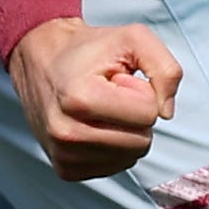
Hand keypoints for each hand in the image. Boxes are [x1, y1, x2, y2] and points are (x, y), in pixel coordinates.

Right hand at [8, 18, 182, 180]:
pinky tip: (94, 125)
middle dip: (135, 115)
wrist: (42, 61)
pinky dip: (113, 147)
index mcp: (80, 99)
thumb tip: (166, 112)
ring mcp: (64, 155)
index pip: (148, 114)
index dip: (141, 91)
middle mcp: (66, 133)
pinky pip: (115, 167)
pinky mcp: (65, 170)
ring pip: (130, 157)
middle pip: (142, 142)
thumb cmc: (88, 50)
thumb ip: (165, 68)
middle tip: (110, 94)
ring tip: (101, 108)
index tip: (116, 79)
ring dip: (125, 132)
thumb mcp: (133, 38)